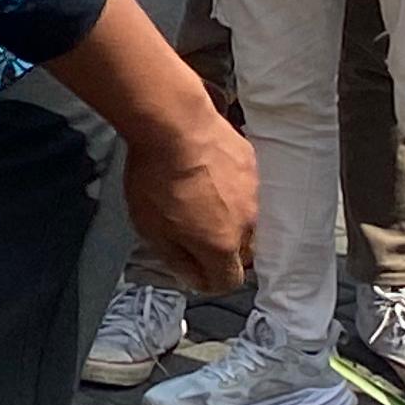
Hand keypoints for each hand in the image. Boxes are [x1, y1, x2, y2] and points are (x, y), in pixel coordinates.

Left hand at [121, 100, 256, 297]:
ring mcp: (254, 191)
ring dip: (225, 216)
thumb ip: (176, 259)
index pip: (228, 281)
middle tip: (190, 231)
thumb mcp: (150, 228)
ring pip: (244, 217)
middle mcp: (247, 223)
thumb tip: (194, 277)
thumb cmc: (156, 178)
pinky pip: (244, 188)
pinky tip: (205, 172)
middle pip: (239, 251)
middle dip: (217, 249)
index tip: (192, 270)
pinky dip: (229, 188)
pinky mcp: (251, 164)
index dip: (208, 280)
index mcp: (222, 245)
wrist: (174, 124)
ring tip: (196, 197)